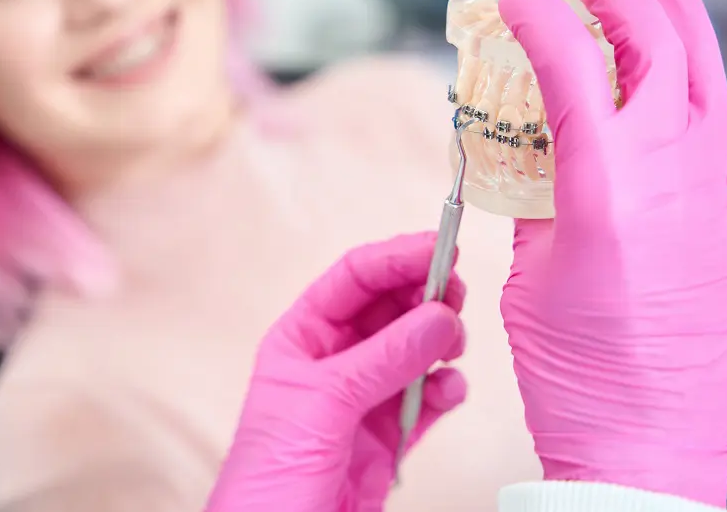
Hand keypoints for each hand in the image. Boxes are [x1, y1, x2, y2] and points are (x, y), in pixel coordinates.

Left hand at [205, 233, 465, 511]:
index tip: (440, 248)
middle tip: (457, 293)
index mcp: (301, 339)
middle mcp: (333, 362)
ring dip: (438, 342)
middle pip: (388, 310)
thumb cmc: (269, 478)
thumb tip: (438, 317)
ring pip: (412, 352)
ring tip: (454, 344)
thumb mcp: (324, 404)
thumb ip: (383, 359)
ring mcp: (362, 400)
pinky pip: (425, 402)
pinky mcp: (387, 440)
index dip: (396, 259)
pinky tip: (450, 389)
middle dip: (424, 296)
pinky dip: (443, 392)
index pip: (353, 280)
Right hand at [498, 0, 726, 505]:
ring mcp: (716, 197)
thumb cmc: (577, 370)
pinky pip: (718, 128)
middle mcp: (672, 180)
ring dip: (677, 25)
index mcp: (603, 192)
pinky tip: (676, 81)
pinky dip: (694, 85)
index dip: (540, 22)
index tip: (515, 2)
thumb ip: (539, 199)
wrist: (650, 443)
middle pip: (657, 53)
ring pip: (705, 81)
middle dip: (621, 1)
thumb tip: (540, 156)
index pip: (573, 71)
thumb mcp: (532, 273)